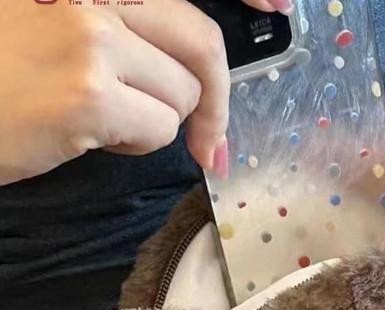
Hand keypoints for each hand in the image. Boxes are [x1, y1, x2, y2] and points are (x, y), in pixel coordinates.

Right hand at [0, 0, 287, 185]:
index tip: (281, 7)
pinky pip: (161, 127)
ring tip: (105, 119)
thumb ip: (122, 25)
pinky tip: (92, 135)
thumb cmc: (1, 73)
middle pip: (201, 41)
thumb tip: (189, 64)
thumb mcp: (55, 21)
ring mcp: (91, 36)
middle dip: (214, 100)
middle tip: (210, 145)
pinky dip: (139, 142)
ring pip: (184, 93)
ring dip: (158, 121)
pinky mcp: (90, 91)